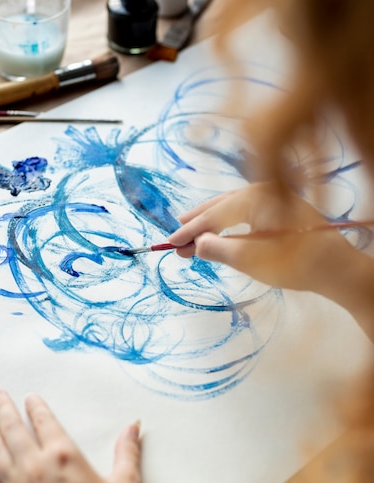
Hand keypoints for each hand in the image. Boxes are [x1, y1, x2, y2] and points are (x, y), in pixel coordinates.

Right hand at [169, 182, 356, 292]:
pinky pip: (248, 211)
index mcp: (255, 197)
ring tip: (192, 230)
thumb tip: (197, 244)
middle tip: (176, 237)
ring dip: (212, 220)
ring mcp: (276, 197)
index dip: (190, 231)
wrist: (338, 268)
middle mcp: (264, 190)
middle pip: (221, 205)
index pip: (214, 215)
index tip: (169, 243)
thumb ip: (218, 249)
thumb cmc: (294, 264)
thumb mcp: (250, 259)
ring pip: (234, 207)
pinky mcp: (284, 208)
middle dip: (198, 222)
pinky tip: (223, 229)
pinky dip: (231, 221)